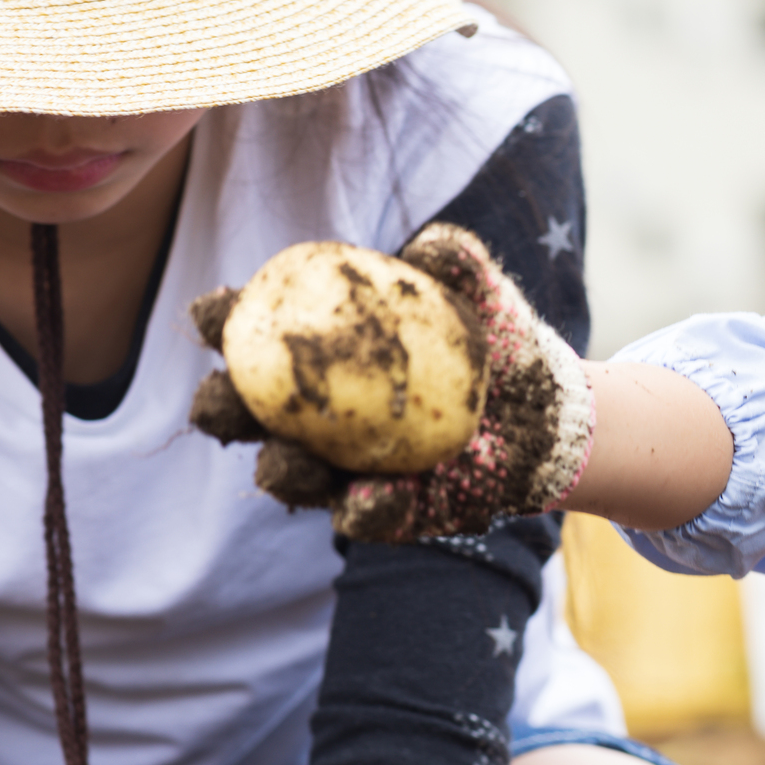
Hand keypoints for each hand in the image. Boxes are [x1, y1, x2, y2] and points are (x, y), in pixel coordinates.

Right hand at [189, 223, 594, 541]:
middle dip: (222, 407)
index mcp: (319, 352)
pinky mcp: (386, 511)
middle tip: (221, 401)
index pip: (255, 332)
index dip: (223, 320)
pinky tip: (375, 495)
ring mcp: (344, 466)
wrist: (550, 413)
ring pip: (293, 473)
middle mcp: (316, 413)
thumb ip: (457, 265)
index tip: (215, 309)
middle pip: (248, 413)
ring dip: (282, 468)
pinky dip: (367, 506)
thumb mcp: (483, 298)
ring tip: (288, 460)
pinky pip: (367, 515)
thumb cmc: (499, 342)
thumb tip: (429, 249)